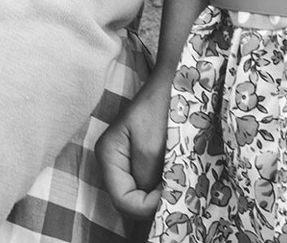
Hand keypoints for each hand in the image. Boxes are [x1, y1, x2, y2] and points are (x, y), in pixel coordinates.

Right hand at [98, 80, 167, 219]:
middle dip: (151, 203)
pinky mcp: (137, 157)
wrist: (175, 80)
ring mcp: (123, 160)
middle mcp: (111, 161)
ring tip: (177, 187)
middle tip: (177, 193)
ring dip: (156, 197)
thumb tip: (149, 203)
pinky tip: (173, 181)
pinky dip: (158, 188)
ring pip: (137, 194)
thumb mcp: (153, 146)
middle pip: (127, 200)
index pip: (122, 200)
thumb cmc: (163, 107)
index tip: (171, 193)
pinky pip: (144, 184)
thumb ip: (146, 177)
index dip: (146, 206)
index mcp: (109, 155)